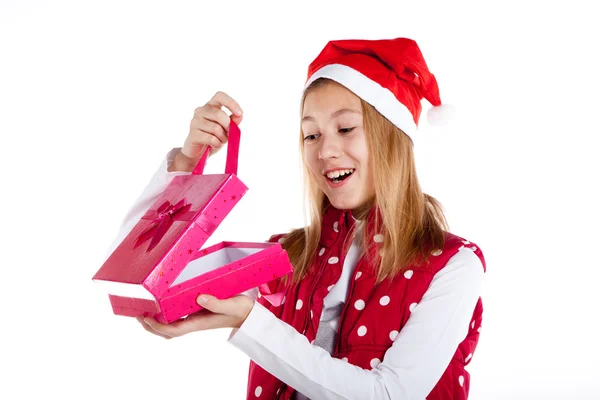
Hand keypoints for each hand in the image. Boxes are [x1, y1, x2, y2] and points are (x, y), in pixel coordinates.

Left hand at [136, 294, 253, 338]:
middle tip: (138, 313)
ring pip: (170, 325)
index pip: (173, 330)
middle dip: (150, 326)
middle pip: (167, 331)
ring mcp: (194, 318)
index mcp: (198, 322)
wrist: (249, 314)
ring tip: (144, 309)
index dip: (157, 326)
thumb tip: (200, 298)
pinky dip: (165, 314)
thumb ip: (217, 303)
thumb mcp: (231, 304)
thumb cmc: (241, 309)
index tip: (146, 317)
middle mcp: (193, 322)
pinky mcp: (197, 313)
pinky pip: (177, 317)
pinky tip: (162, 304)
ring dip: (155, 321)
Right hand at [181, 91, 243, 161]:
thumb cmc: (213, 138)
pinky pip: (211, 138)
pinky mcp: (192, 134)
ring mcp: (195, 122)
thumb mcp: (226, 129)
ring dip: (223, 138)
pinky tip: (215, 145)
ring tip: (220, 141)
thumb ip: (233, 121)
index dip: (231, 103)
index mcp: (210, 106)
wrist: (198, 153)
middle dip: (228, 127)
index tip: (239, 114)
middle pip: (220, 114)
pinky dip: (217, 144)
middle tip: (228, 134)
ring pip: (216, 128)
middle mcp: (200, 111)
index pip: (220, 96)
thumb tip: (239, 115)